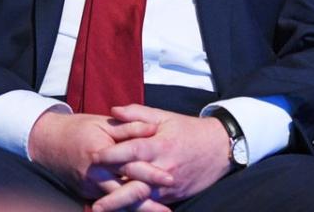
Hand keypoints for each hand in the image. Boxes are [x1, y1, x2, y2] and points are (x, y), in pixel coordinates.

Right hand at [28, 110, 170, 200]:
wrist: (48, 142)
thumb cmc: (79, 128)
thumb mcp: (105, 123)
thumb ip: (130, 126)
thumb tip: (153, 129)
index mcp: (102, 153)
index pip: (130, 166)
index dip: (151, 173)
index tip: (170, 179)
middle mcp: (95, 174)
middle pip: (125, 191)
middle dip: (147, 202)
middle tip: (167, 210)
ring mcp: (89, 187)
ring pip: (117, 202)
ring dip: (138, 209)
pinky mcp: (87, 194)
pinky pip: (108, 203)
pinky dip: (123, 208)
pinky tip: (139, 211)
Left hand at [88, 104, 231, 210]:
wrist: (219, 148)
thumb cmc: (189, 130)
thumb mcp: (165, 116)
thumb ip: (138, 114)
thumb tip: (113, 111)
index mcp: (160, 145)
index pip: (133, 150)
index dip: (114, 154)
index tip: (95, 156)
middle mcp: (163, 168)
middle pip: (135, 184)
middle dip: (113, 194)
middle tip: (93, 200)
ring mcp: (169, 185)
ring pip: (141, 198)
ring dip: (120, 206)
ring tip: (99, 210)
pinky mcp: (173, 196)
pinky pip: (152, 203)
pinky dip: (136, 208)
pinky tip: (120, 211)